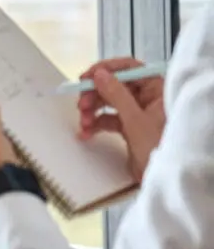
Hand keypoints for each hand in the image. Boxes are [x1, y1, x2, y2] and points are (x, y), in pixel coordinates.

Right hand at [77, 57, 165, 181]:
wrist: (165, 180)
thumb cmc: (160, 149)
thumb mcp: (135, 119)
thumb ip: (116, 94)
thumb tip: (100, 74)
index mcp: (157, 90)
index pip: (129, 68)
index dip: (106, 70)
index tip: (86, 77)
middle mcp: (148, 99)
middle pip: (114, 85)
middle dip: (95, 95)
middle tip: (82, 103)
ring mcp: (138, 113)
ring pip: (108, 103)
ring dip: (92, 111)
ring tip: (84, 122)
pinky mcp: (130, 128)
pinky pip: (108, 119)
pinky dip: (96, 124)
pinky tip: (87, 132)